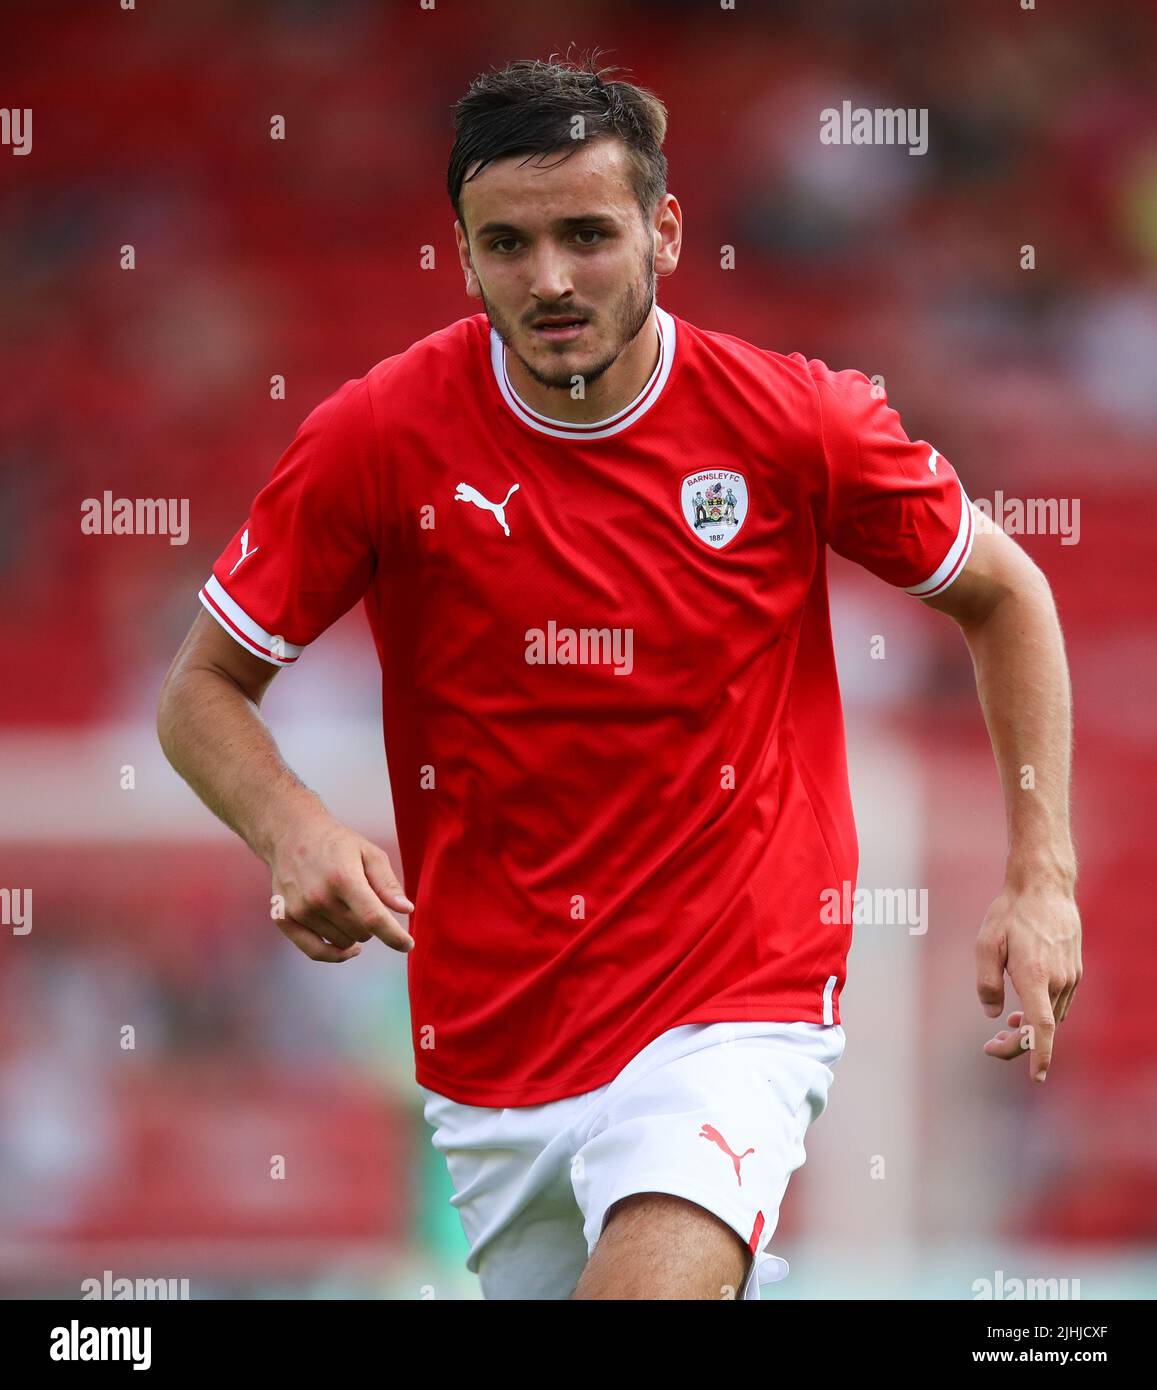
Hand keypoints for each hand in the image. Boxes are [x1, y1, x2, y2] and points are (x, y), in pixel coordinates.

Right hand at [267, 808, 414, 961]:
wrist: (291, 835)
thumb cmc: (337, 844)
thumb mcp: (369, 853)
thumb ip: (388, 884)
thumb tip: (406, 910)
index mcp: (343, 877)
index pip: (373, 918)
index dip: (394, 936)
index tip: (408, 945)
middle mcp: (318, 896)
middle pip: (361, 933)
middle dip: (372, 925)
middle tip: (368, 904)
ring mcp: (299, 910)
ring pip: (342, 942)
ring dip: (353, 934)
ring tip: (349, 909)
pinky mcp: (284, 919)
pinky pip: (316, 952)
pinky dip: (336, 954)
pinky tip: (349, 948)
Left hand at [975, 885, 1081, 1082]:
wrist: (1044, 887)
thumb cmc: (1010, 913)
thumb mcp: (985, 943)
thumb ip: (986, 982)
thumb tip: (992, 1014)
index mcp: (1035, 976)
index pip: (1042, 1027)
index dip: (1039, 1055)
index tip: (1036, 1078)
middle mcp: (1059, 980)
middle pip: (1042, 1028)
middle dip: (1017, 1044)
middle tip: (989, 1048)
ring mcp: (1071, 977)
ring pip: (1052, 1017)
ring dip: (1030, 1029)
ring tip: (1006, 1029)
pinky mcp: (1075, 972)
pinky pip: (1059, 1003)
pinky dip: (1043, 1014)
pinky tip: (1024, 1011)